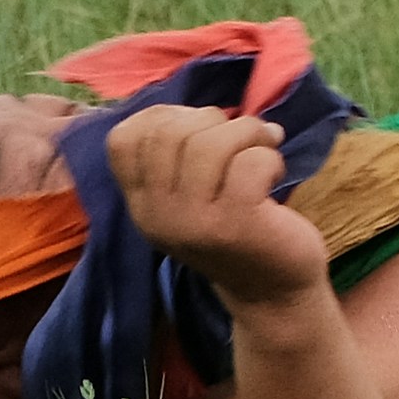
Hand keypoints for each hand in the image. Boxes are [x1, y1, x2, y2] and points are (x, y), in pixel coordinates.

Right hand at [109, 103, 330, 308]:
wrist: (272, 291)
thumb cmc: (239, 226)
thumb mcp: (193, 193)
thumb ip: (180, 155)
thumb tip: (194, 107)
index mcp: (141, 202)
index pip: (124, 138)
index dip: (167, 115)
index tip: (202, 128)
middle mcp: (154, 214)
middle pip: (168, 131)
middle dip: (215, 120)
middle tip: (242, 138)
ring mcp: (190, 222)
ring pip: (210, 142)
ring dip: (249, 133)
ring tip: (264, 149)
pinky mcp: (232, 224)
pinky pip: (249, 161)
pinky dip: (271, 157)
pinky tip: (274, 177)